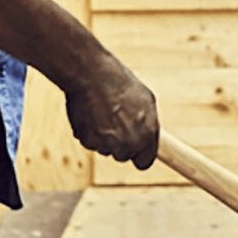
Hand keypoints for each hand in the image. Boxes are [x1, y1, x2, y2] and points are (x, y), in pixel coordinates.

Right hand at [64, 55, 159, 169]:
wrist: (92, 75)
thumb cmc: (119, 83)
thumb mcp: (145, 99)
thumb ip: (148, 123)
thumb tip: (148, 133)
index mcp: (147, 134)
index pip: (144, 162)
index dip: (140, 154)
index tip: (136, 150)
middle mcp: (128, 144)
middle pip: (123, 156)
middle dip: (120, 143)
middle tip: (116, 120)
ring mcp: (107, 145)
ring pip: (105, 149)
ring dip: (104, 137)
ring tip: (103, 112)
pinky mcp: (88, 141)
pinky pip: (90, 142)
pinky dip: (90, 132)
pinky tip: (91, 113)